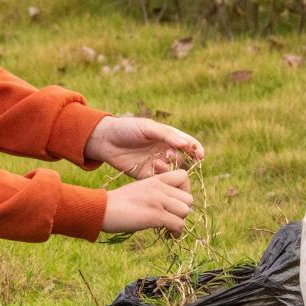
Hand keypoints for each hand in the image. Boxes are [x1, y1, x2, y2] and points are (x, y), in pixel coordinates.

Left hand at [84, 116, 204, 177]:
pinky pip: (158, 179)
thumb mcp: (147, 127)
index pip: (187, 144)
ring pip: (171, 171)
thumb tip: (185, 144)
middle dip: (182, 159)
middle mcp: (164, 151)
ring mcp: (155, 163)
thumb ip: (167, 135)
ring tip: (160, 162)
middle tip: (173, 156)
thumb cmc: (127, 128)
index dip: (196, 149)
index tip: (200, 155)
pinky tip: (154, 168)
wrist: (105, 140)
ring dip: (170, 168)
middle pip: (182, 159)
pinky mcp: (145, 175)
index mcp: (167, 137)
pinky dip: (160, 176)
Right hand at [102, 169, 192, 235]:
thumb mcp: (140, 189)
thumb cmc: (118, 203)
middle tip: (172, 218)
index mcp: (155, 179)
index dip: (185, 191)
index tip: (176, 202)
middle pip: (188, 198)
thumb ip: (156, 192)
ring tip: (169, 228)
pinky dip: (175, 233)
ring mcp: (157, 200)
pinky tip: (168, 235)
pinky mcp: (155, 215)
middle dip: (182, 211)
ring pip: (185, 211)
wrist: (100, 209)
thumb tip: (171, 205)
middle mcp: (159, 187)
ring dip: (179, 222)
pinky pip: (178, 224)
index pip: (184, 176)